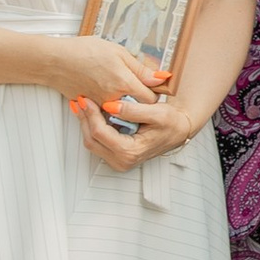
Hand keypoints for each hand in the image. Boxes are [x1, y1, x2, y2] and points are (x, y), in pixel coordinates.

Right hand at [45, 33, 168, 107]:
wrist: (54, 60)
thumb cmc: (84, 51)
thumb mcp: (119, 53)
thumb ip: (141, 69)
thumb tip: (162, 78)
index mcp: (124, 83)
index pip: (151, 100)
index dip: (154, 94)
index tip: (151, 87)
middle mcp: (112, 99)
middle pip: (136, 108)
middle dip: (139, 101)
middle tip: (136, 87)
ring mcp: (99, 106)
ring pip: (120, 112)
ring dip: (124, 104)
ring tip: (118, 88)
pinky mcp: (89, 108)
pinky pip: (105, 112)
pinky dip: (108, 105)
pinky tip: (105, 92)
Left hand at [74, 89, 199, 173]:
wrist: (179, 131)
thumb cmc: (172, 124)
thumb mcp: (157, 113)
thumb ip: (133, 110)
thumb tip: (110, 106)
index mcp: (130, 152)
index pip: (100, 133)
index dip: (91, 115)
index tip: (86, 99)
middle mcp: (122, 161)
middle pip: (91, 139)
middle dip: (84, 118)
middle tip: (80, 100)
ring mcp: (117, 161)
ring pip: (91, 142)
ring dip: (86, 123)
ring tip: (84, 106)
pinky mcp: (115, 156)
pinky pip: (97, 143)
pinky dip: (92, 127)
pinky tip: (92, 115)